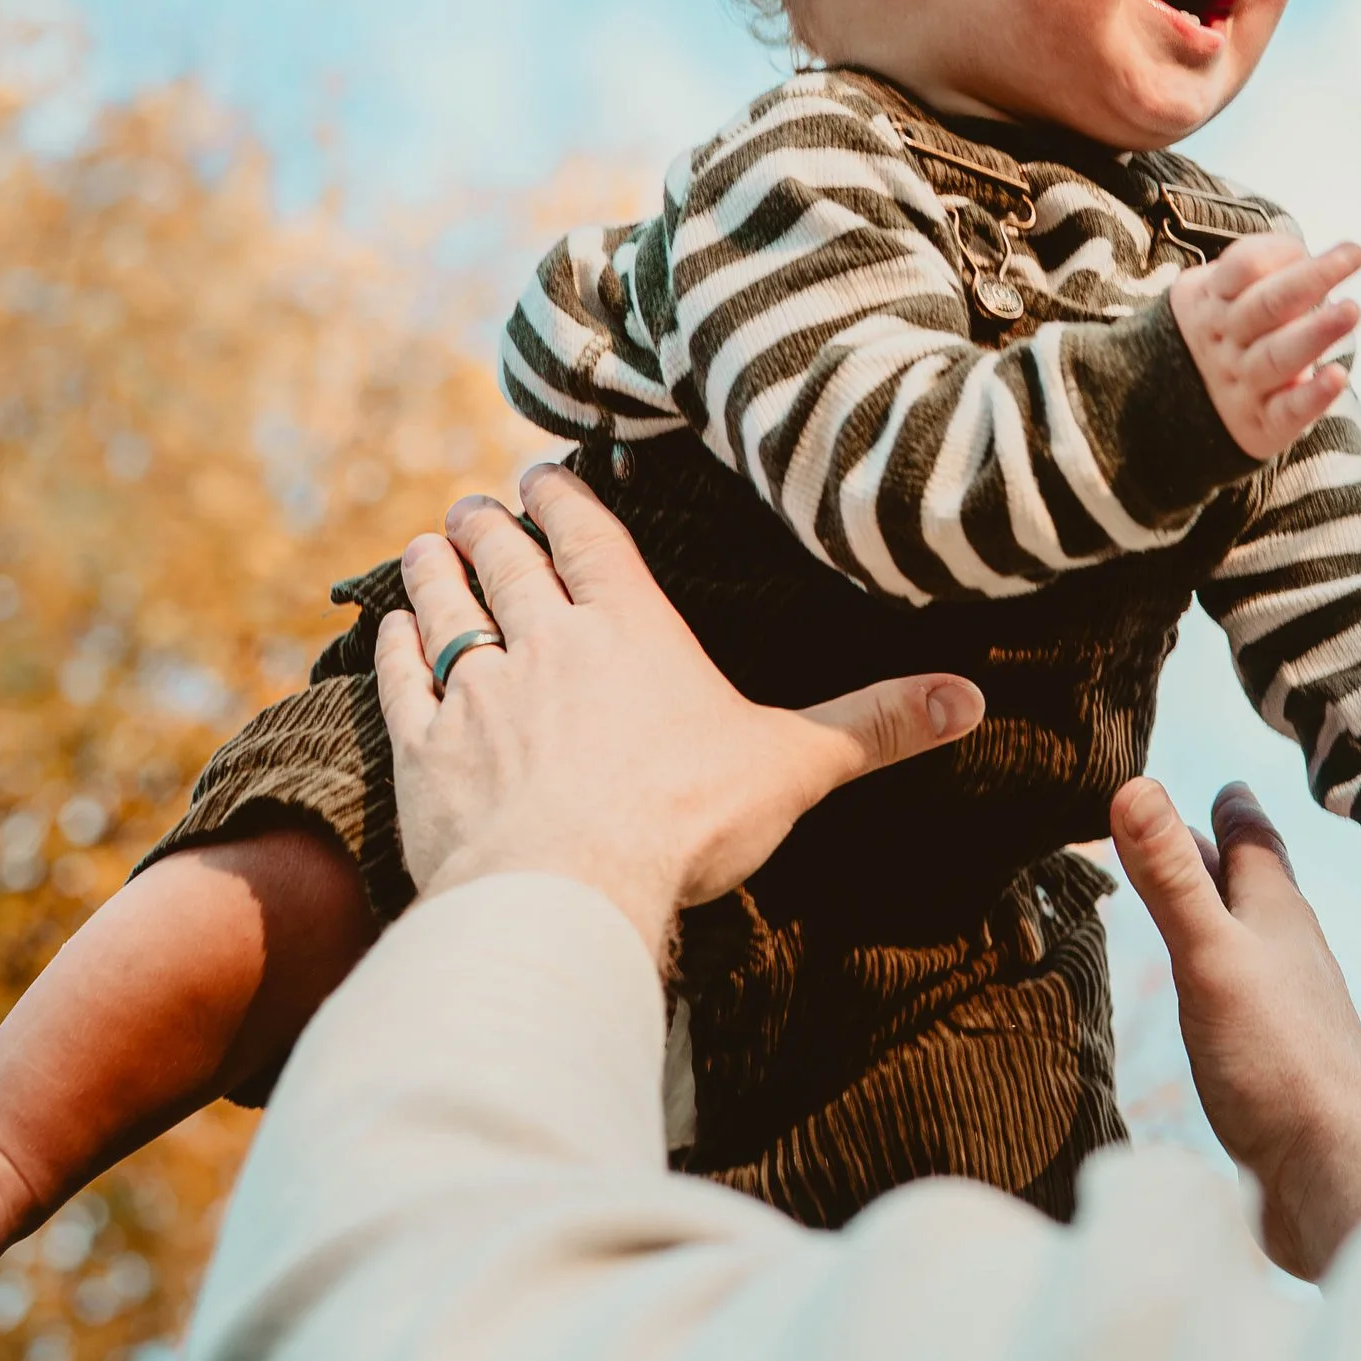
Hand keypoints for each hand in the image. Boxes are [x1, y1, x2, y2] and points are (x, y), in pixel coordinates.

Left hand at [375, 463, 983, 960]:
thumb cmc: (688, 820)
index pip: (590, 538)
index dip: (564, 499)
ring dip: (433, 569)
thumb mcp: (797, 765)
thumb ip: (875, 726)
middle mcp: (546, 641)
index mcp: (630, 628)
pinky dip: (391, 647)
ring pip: (445, 606)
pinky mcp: (426, 750)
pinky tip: (388, 632)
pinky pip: (399, 680)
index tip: (542, 475)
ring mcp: (476, 691)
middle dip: (491, 524)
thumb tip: (971, 701)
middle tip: (476, 504)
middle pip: (508, 559)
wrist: (569, 885)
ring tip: (427, 544)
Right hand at [1110, 775, 1360, 1277]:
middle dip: (1227, 858)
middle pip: (1255, 892)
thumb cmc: (1279, 1061)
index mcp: (1278, 916)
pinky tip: (1209, 1003)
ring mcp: (1287, 1014)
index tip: (1225, 784)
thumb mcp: (1211, 955)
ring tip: (1198, 909)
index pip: (1254, 842)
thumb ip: (1171, 878)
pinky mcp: (1276, 1068)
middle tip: (1200, 828)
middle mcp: (1289, 957)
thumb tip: (1133, 784)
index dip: (1233, 809)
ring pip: (1251, 948)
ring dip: (1223, 921)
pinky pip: (1243, 1005)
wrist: (1336, 1175)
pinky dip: (1220, 983)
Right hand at [1169, 232, 1360, 458]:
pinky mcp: (1262, 425)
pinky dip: (1311, 397)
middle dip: (1311, 279)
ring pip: (1276, 357)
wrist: (1173, 400)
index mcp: (1212, 299)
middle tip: (1354, 256)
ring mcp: (1241, 384)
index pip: (1241, 268)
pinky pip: (1286, 413)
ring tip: (1352, 310)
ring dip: (1315, 333)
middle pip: (1264, 306)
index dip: (1277, 251)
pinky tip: (1338, 377)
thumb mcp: (1219, 289)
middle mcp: (1224, 340)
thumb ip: (1257, 265)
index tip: (1312, 246)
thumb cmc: (1225, 329)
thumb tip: (1308, 257)